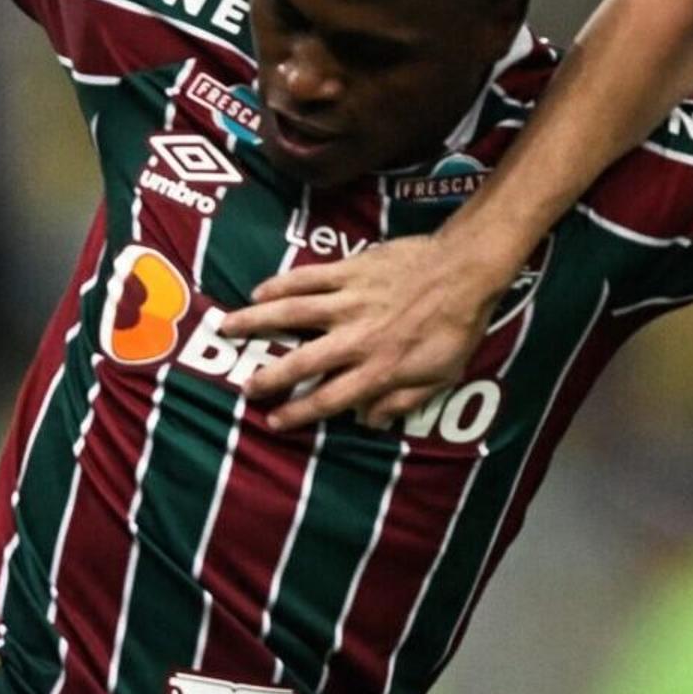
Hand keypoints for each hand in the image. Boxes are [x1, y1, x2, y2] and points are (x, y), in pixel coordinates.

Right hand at [222, 235, 510, 429]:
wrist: (465, 271)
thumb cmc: (458, 328)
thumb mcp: (441, 377)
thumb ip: (403, 401)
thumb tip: (369, 423)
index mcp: (380, 368)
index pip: (331, 398)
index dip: (299, 413)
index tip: (274, 422)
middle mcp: (357, 337)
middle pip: (303, 361)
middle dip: (270, 376)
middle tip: (244, 388)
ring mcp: (350, 300)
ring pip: (293, 312)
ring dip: (257, 321)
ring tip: (227, 328)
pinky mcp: (350, 270)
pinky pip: (308, 278)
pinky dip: (281, 283)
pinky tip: (259, 291)